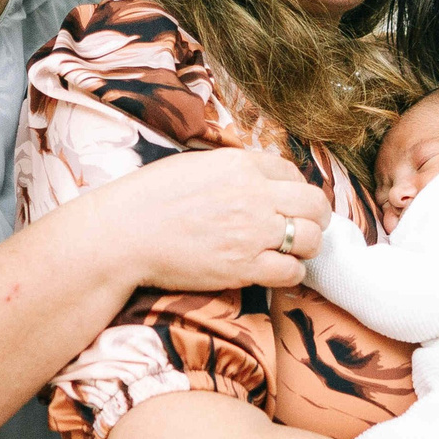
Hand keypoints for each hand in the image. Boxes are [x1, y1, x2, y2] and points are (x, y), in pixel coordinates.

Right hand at [116, 149, 330, 290]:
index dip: (296, 189)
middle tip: (306, 227)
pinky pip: (291, 272)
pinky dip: (291, 273)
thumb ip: (233, 169)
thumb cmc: (149, 198)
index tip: (289, 203)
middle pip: (314, 204)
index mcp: (241, 164)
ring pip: (310, 239)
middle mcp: (254, 195)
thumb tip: (258, 177)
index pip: (293, 172)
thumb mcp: (195, 165)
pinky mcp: (244, 267)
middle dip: (316, 217)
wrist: (123, 234)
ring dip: (306, 247)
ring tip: (291, 251)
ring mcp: (252, 232)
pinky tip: (277, 272)